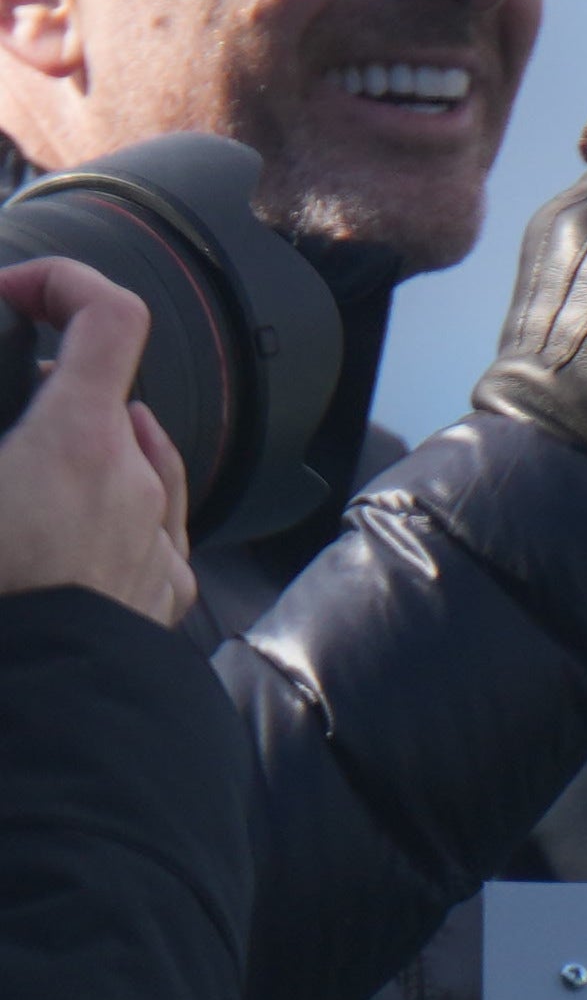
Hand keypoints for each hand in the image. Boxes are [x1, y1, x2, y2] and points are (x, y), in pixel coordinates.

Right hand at [0, 259, 194, 623]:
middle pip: (109, 403)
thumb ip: (0, 438)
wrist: (38, 716)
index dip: (66, 283)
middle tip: (3, 416)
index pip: (109, 315)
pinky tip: (78, 540)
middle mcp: (135, 480)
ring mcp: (155, 540)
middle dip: (53, 398)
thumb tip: (8, 453)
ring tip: (27, 479)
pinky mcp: (159, 597)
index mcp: (79, 441)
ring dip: (88, 458)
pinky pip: (150, 539)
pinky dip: (116, 522)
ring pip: (136, 469)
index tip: (17, 291)